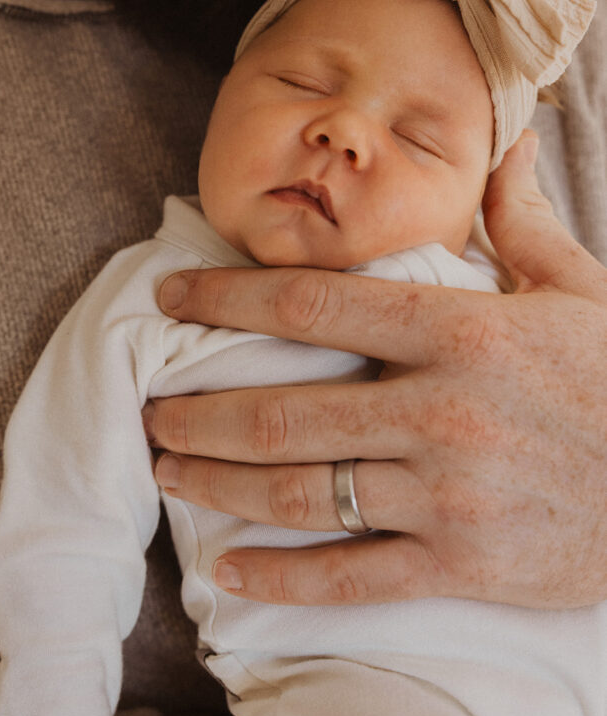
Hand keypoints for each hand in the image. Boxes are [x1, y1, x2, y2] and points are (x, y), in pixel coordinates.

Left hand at [143, 132, 606, 608]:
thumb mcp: (579, 288)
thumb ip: (522, 217)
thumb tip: (508, 138)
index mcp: (461, 331)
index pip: (317, 301)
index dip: (230, 296)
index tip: (173, 298)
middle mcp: (440, 411)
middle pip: (286, 409)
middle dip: (202, 411)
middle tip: (151, 409)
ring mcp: (446, 494)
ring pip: (302, 490)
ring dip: (219, 483)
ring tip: (168, 469)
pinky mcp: (461, 563)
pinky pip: (350, 575)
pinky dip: (281, 577)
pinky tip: (229, 572)